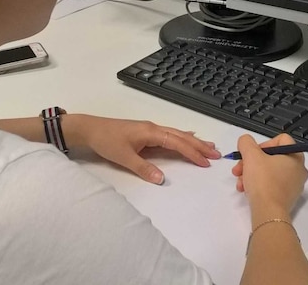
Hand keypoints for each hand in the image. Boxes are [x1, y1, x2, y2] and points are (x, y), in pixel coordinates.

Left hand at [64, 115, 220, 183]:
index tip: (207, 162)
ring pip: (177, 134)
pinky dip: (182, 137)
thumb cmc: (106, 141)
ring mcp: (150, 129)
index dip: (193, 153)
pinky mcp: (145, 132)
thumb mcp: (124, 157)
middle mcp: (154, 128)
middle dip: (199, 146)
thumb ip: (143, 168)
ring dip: (193, 141)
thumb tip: (162, 179)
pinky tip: (188, 137)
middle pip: (181, 137)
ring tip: (209, 146)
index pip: (177, 143)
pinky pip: (170, 134)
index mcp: (151, 132)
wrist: (90, 129)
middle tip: (217, 154)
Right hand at [231, 133, 307, 215]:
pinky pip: (271, 184)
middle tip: (239, 168)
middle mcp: (299, 170)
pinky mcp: (286, 197)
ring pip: (268, 171)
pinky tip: (246, 189)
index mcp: (296, 157)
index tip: (251, 153)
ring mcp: (294, 185)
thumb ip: (246, 142)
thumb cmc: (263, 181)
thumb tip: (245, 142)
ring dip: (251, 173)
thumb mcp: (251, 155)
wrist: (268, 212)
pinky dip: (258, 184)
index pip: (280, 140)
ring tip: (240, 182)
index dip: (263, 144)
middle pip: (271, 157)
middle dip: (251, 161)